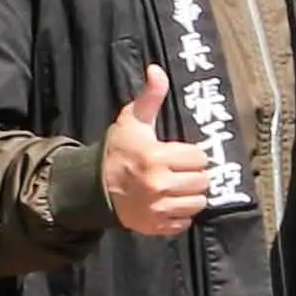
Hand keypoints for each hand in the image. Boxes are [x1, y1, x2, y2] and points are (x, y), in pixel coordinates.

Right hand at [97, 66, 215, 238]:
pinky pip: (184, 222)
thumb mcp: (132, 121)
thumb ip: (150, 97)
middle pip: (203, 181)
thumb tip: (157, 70)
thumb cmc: (117, 151)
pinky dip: (180, 214)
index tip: (178, 155)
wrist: (92, 187)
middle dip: (194, 175)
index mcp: (156, 157)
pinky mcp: (155, 226)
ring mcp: (157, 208)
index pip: (200, 158)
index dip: (192, 155)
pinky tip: (167, 202)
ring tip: (176, 187)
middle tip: (179, 171)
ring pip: (198, 203)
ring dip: (190, 195)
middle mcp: (158, 184)